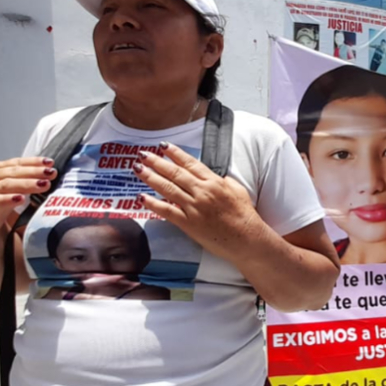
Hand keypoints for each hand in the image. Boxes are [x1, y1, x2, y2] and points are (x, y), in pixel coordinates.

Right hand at [0, 157, 56, 243]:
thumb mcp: (9, 190)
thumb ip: (24, 181)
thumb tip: (49, 175)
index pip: (17, 163)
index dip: (33, 162)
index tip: (49, 163)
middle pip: (13, 172)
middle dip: (34, 172)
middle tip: (50, 173)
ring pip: (6, 185)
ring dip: (25, 184)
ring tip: (42, 185)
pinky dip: (7, 199)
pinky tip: (20, 199)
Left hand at [133, 143, 264, 259]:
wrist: (247, 238)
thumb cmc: (245, 215)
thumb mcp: (236, 190)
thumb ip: (221, 180)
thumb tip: (211, 175)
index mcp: (214, 182)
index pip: (190, 163)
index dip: (175, 153)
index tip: (163, 146)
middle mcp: (202, 192)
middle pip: (175, 173)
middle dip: (157, 162)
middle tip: (143, 154)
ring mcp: (194, 208)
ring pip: (168, 188)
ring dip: (151, 177)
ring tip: (138, 169)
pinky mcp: (189, 224)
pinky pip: (168, 211)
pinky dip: (153, 204)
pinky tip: (141, 197)